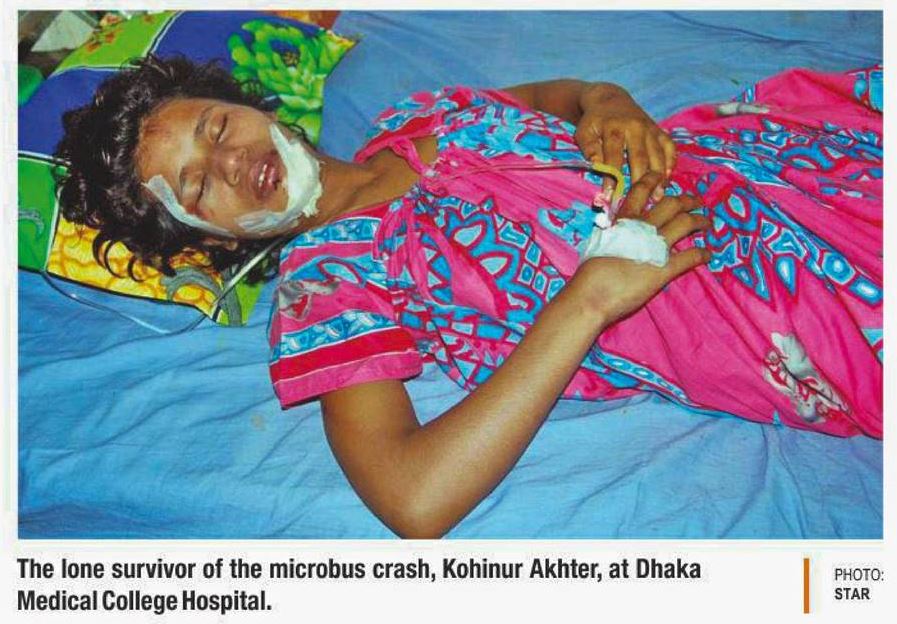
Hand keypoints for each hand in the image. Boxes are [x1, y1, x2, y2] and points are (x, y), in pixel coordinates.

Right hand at [569, 171, 709, 326]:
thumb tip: (615, 229)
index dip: (652, 180)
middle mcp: (643, 228)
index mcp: (623, 220)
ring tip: (707, 223)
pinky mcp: (665, 269)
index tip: (660, 177)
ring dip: (700, 221)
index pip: (640, 191)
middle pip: (672, 204)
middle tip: (696, 202)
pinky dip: (702, 254)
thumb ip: (612, 233)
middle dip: (687, 200)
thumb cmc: (588, 274)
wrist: (591, 296)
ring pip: (686, 223)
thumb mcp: (597, 243)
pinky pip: (691, 256)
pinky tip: (708, 254)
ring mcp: (656, 247)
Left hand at [574, 83, 676, 200]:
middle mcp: (635, 127)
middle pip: (640, 158)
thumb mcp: (584, 132)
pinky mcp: (659, 130)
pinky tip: (667, 179)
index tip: (610, 196)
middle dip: (639, 182)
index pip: (614, 157)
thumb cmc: (594, 122)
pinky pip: (669, 147)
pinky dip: (671, 163)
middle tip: (638, 202)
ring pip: (658, 155)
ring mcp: (650, 129)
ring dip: (658, 178)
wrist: (610, 100)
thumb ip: (589, 148)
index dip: (612, 178)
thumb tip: (597, 166)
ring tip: (656, 197)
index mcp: (614, 128)